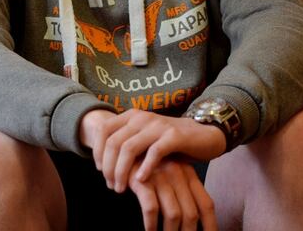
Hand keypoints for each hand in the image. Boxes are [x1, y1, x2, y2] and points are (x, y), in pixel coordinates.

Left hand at [91, 109, 225, 191]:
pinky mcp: (174, 136)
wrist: (204, 134)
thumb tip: (103, 164)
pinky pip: (154, 153)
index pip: (104, 129)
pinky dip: (145, 168)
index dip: (98, 151)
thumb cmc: (169, 141)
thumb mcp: (144, 138)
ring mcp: (158, 125)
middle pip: (114, 142)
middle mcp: (142, 117)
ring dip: (122, 171)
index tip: (100, 170)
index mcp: (132, 115)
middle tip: (111, 185)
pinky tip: (141, 181)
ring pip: (129, 148)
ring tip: (121, 187)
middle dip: (109, 167)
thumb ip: (126, 144)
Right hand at [128, 159, 215, 230]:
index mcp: (188, 173)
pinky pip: (151, 208)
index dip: (211, 225)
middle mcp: (177, 174)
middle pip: (191, 213)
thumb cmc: (148, 167)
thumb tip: (194, 219)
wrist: (122, 150)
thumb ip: (183, 191)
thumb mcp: (170, 174)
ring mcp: (159, 176)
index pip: (206, 204)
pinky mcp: (141, 180)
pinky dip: (152, 224)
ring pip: (174, 214)